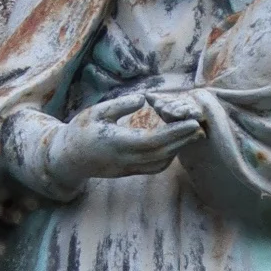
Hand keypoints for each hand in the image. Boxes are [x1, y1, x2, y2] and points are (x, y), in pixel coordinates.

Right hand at [42, 88, 201, 191]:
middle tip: (202, 127)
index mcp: (118, 142)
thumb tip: (145, 99)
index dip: (176, 133)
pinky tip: (175, 144)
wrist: (68, 159)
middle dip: (184, 141)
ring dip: (178, 150)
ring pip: (161, 163)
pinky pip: (153, 167)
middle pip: (163, 153)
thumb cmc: (80, 130)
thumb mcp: (97, 112)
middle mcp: (126, 159)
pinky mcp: (129, 172)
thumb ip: (121, 106)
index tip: (192, 123)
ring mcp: (128, 168)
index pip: (155, 140)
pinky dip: (168, 157)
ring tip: (193, 134)